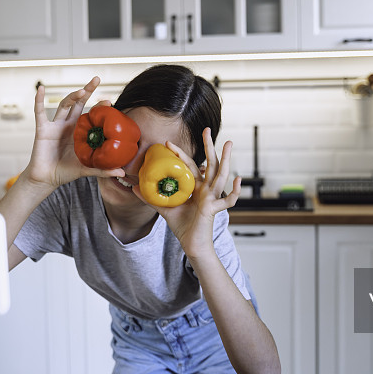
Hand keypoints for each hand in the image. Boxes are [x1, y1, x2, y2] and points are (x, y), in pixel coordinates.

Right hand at [20, 78, 123, 190]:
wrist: (47, 179)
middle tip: (97, 79)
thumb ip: (103, 170)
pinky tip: (41, 88)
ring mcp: (55, 125)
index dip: (99, 107)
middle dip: (87, 91)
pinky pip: (39, 112)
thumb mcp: (87, 169)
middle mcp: (68, 125)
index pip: (90, 114)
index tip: (109, 101)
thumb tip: (123, 173)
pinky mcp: (42, 129)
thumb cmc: (66, 172)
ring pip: (64, 105)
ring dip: (72, 96)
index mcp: (79, 132)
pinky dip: (39, 100)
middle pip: (78, 103)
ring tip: (82, 91)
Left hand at [134, 128, 240, 259]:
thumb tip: (135, 186)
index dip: (180, 154)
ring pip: (221, 175)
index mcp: (196, 187)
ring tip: (229, 143)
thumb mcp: (165, 208)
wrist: (191, 244)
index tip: (168, 143)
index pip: (189, 166)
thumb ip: (152, 197)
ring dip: (226, 159)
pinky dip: (234, 191)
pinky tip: (237, 180)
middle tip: (206, 129)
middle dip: (209, 146)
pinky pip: (228, 200)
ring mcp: (212, 197)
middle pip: (210, 163)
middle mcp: (206, 189)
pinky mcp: (214, 209)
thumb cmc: (182, 226)